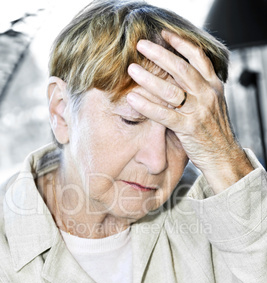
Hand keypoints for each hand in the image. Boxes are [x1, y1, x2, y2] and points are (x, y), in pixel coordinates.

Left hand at [127, 31, 252, 193]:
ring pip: (171, 90)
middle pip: (181, 68)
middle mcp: (208, 95)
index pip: (199, 58)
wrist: (224, 156)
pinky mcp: (189, 128)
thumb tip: (175, 76)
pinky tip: (132, 99)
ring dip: (149, 78)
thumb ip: (199, 89)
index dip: (181, 44)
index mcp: (214, 86)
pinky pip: (164, 114)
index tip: (164, 35)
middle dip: (160, 54)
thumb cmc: (213, 131)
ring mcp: (199, 111)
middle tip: (141, 46)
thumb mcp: (212, 104)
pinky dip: (147, 106)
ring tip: (132, 69)